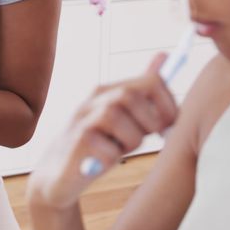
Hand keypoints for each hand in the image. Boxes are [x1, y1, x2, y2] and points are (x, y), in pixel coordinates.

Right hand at [28, 54, 178, 208]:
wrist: (60, 174)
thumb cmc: (99, 145)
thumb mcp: (124, 117)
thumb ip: (143, 92)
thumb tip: (164, 55)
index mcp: (109, 91)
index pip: (151, 81)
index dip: (168, 104)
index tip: (170, 125)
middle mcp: (94, 100)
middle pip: (131, 96)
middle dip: (149, 121)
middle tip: (149, 139)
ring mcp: (83, 119)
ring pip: (117, 117)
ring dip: (130, 140)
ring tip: (122, 149)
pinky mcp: (77, 143)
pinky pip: (107, 148)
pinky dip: (113, 157)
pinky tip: (104, 160)